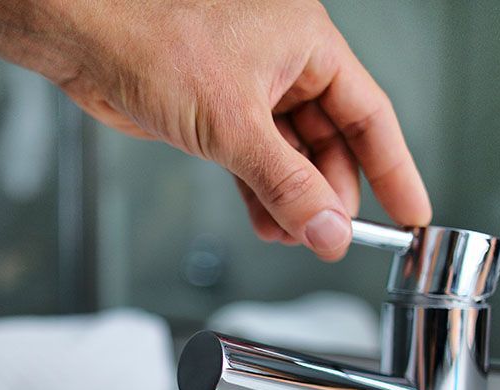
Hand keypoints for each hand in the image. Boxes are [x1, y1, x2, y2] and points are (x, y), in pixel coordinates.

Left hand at [0, 0, 429, 259]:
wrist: (88, 40)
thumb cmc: (154, 41)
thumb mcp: (235, 125)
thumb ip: (286, 184)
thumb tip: (327, 228)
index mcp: (308, 45)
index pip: (370, 116)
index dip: (393, 168)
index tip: (411, 212)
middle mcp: (283, 66)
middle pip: (329, 143)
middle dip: (329, 196)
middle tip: (326, 239)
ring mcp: (248, 92)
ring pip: (289, 158)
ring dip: (292, 202)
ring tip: (292, 238)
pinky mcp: (214, 115)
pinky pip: (253, 163)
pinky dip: (260, 195)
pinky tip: (266, 223)